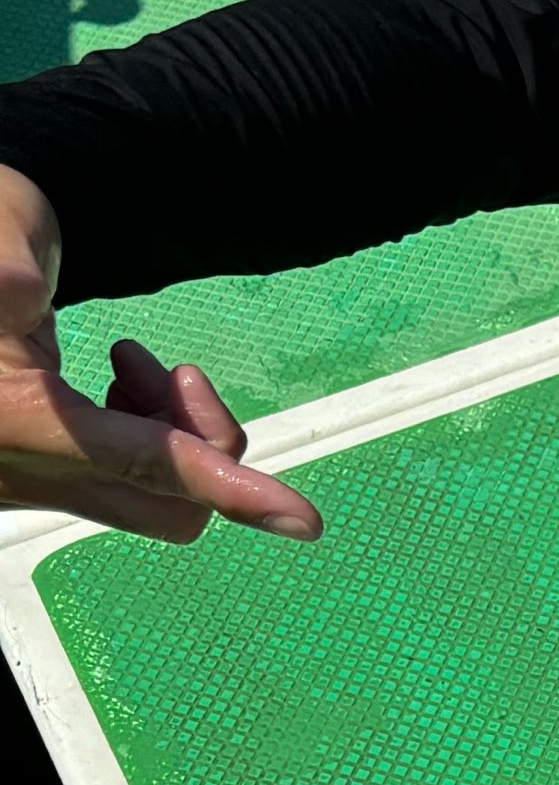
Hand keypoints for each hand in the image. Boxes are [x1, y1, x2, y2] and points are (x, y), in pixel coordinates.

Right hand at [0, 164, 322, 542]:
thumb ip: (9, 267)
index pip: (144, 463)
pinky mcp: (44, 478)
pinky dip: (147, 440)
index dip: (226, 487)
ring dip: (171, 435)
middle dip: (199, 444)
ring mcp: (34, 483)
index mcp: (17, 422)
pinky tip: (115, 385)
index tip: (302, 517)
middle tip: (170, 371)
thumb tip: (21, 292)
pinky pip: (125, 484)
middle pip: (167, 506)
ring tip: (130, 362)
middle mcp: (26, 471)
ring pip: (151, 498)